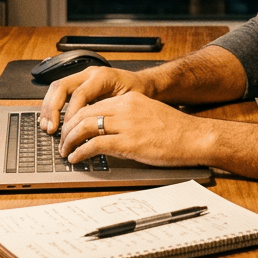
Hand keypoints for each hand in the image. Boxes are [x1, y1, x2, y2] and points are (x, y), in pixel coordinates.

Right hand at [38, 66, 151, 133]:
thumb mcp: (129, 103)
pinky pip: (60, 92)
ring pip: (57, 88)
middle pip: (62, 86)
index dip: (71, 113)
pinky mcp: (79, 84)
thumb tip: (95, 131)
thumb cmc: (138, 94)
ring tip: (47, 127)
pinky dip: (53, 107)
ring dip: (49, 108)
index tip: (68, 130)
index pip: (80, 94)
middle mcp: (90, 74)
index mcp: (103, 77)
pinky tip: (51, 121)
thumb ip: (112, 112)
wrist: (143, 84)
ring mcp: (83, 77)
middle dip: (53, 109)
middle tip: (51, 129)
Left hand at [57, 91, 213, 167]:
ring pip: (85, 127)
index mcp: (129, 99)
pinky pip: (95, 144)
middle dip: (67, 129)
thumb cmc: (177, 131)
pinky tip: (77, 158)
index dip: (75, 118)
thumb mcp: (148, 115)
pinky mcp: (129, 142)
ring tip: (65, 152)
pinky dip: (81, 152)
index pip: (93, 105)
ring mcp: (126, 124)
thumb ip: (127, 119)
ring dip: (70, 141)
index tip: (69, 129)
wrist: (196, 137)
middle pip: (84, 113)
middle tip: (62, 142)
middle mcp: (125, 107)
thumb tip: (107, 134)